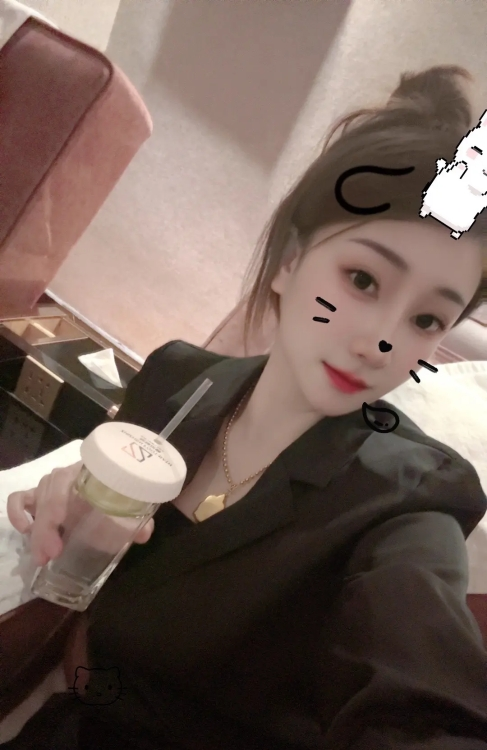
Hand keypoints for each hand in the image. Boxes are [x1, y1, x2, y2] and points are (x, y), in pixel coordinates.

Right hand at [6, 462, 154, 566]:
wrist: (116, 483)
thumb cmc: (121, 494)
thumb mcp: (130, 508)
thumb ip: (139, 519)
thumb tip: (144, 534)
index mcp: (89, 471)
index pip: (66, 478)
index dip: (58, 503)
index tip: (60, 530)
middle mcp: (68, 474)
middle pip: (49, 493)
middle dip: (46, 527)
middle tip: (51, 555)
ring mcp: (53, 484)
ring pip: (36, 497)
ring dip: (36, 528)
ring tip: (43, 556)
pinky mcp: (41, 494)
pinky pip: (21, 498)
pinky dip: (18, 513)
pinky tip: (25, 531)